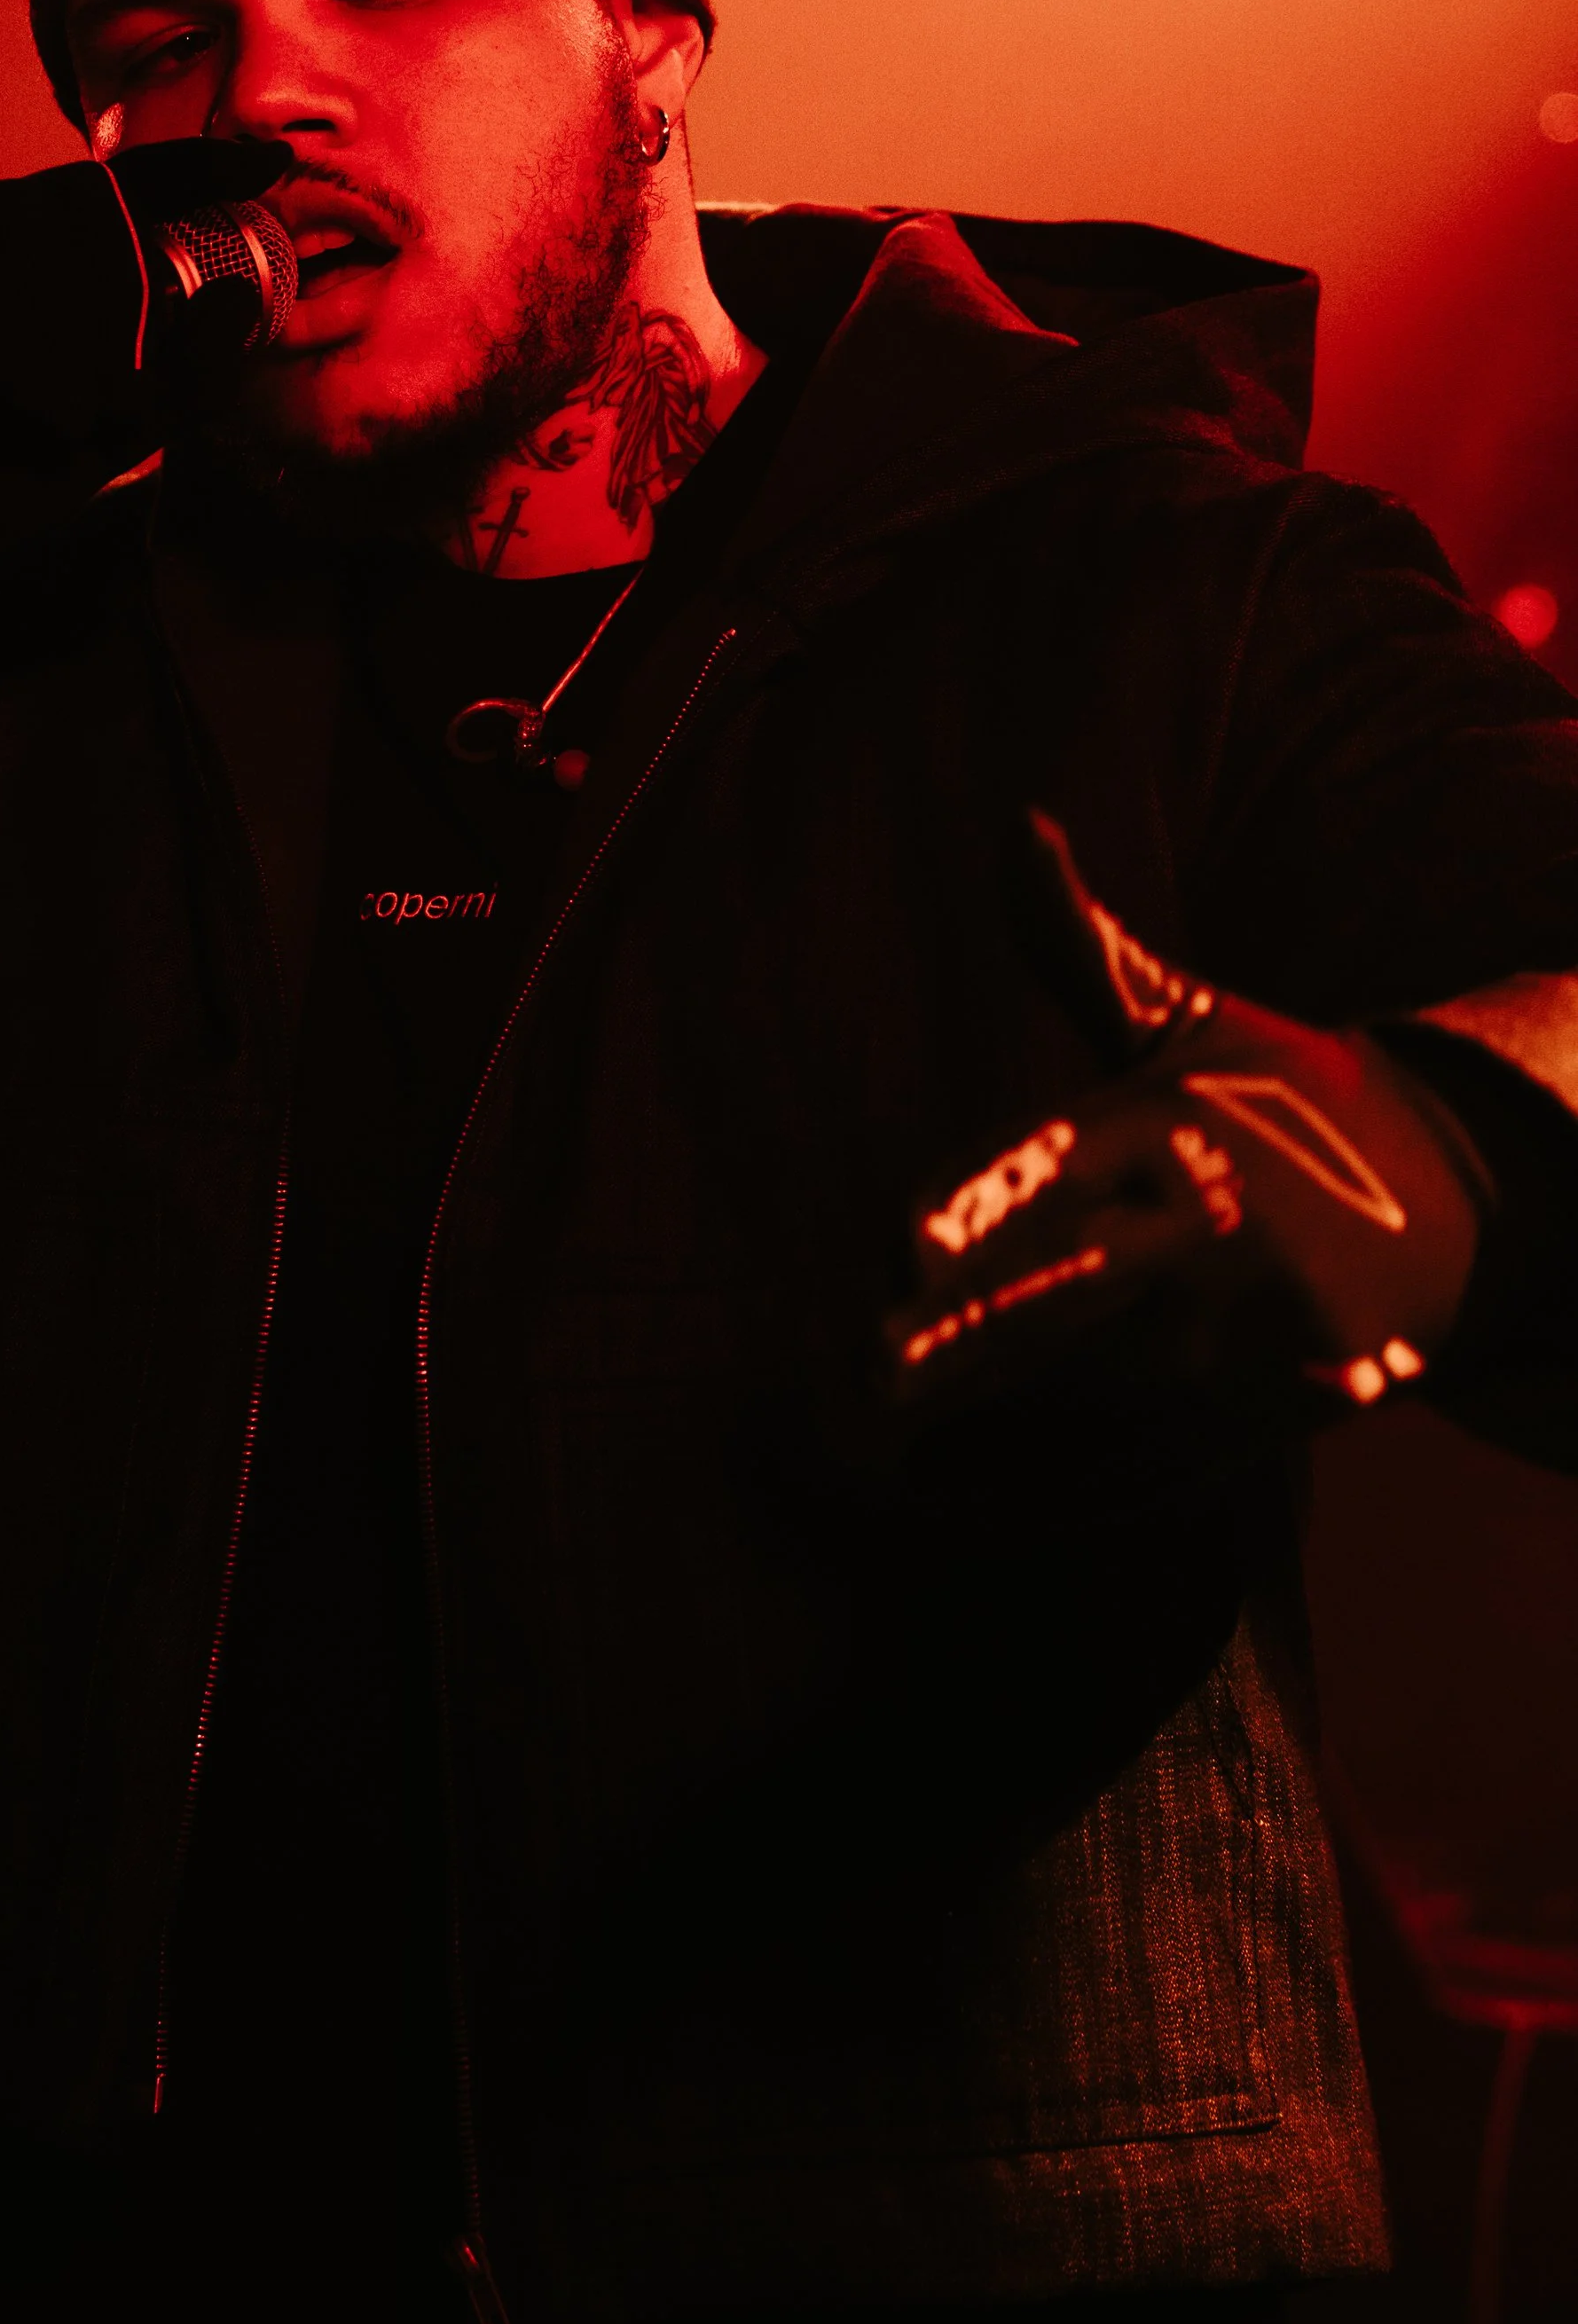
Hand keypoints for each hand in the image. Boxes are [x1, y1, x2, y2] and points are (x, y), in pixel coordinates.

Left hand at [886, 815, 1494, 1474]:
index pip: (1059, 1161)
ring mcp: (1250, 1327)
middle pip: (1072, 1286)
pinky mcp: (1280, 1410)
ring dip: (993, 1419)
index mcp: (1171, 1121)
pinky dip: (1065, 1487)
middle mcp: (1210, 1226)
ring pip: (1099, 1390)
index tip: (901, 1245)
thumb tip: (1018, 822)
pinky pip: (1155, 1462)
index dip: (981, 1202)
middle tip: (867, 1367)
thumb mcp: (1182, 1014)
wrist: (1456, 1193)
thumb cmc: (1274, 1096)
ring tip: (885, 1447)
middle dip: (969, 1332)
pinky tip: (973, 1501)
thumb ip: (1076, 941)